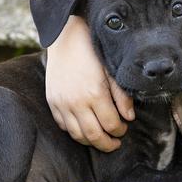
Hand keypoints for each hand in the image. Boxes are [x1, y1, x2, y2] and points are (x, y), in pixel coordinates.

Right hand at [45, 16, 133, 151]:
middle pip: (93, 135)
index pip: (111, 125)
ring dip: (90, 141)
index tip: (124, 129)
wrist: (66, 37)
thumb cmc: (93, 51)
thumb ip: (122, 95)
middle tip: (115, 144)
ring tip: (101, 139)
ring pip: (77, 134)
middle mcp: (76, 102)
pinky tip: (84, 128)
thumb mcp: (112, 71)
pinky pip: (63, 125)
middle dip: (107, 144)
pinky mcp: (52, 101)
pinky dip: (74, 131)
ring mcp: (61, 103)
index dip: (120, 131)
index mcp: (95, 94)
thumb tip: (129, 117)